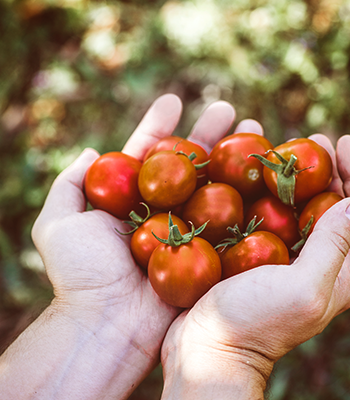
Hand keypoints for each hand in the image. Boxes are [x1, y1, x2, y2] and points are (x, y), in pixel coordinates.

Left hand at [29, 94, 237, 397]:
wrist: (107, 324)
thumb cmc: (80, 275)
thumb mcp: (56, 223)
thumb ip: (68, 185)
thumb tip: (90, 152)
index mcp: (129, 200)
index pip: (147, 153)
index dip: (159, 126)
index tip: (173, 99)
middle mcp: (160, 210)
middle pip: (187, 165)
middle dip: (206, 134)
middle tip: (228, 109)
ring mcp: (185, 230)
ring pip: (210, 186)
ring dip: (230, 157)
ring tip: (253, 128)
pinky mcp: (205, 251)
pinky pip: (225, 221)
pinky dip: (241, 196)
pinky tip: (258, 172)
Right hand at [160, 131, 349, 399]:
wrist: (204, 347)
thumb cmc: (254, 326)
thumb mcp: (302, 291)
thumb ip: (333, 248)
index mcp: (334, 270)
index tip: (343, 144)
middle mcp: (307, 257)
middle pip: (324, 202)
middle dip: (322, 168)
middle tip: (312, 141)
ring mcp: (272, 251)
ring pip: (286, 202)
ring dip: (285, 170)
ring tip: (276, 143)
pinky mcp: (242, 249)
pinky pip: (252, 209)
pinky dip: (251, 185)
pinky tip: (239, 166)